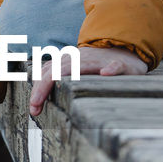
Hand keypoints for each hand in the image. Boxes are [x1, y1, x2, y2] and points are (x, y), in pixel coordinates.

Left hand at [29, 45, 147, 116]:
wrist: (129, 54)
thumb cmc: (101, 65)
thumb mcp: (78, 67)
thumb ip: (61, 72)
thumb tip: (39, 81)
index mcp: (72, 60)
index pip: (49, 71)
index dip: (38, 87)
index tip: (33, 107)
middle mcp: (83, 58)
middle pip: (58, 70)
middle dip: (43, 87)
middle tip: (35, 107)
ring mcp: (101, 60)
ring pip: (81, 66)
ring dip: (66, 77)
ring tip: (52, 96)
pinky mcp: (122, 64)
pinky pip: (116, 65)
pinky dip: (111, 69)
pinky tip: (106, 73)